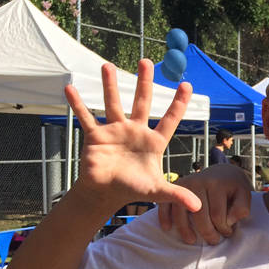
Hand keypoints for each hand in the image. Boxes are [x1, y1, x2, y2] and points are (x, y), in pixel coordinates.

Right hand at [67, 61, 201, 212]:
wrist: (106, 193)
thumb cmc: (133, 189)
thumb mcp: (158, 192)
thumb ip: (177, 195)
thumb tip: (198, 207)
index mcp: (154, 141)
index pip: (170, 119)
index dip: (178, 103)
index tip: (187, 85)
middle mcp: (135, 130)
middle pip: (142, 102)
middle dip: (145, 82)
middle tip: (146, 61)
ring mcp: (115, 130)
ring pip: (113, 103)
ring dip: (110, 85)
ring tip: (107, 65)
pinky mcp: (95, 136)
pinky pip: (85, 117)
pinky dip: (77, 103)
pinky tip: (69, 87)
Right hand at [157, 164, 252, 243]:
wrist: (222, 172)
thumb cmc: (234, 189)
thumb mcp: (244, 194)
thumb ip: (242, 207)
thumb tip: (229, 221)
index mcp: (217, 183)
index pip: (217, 214)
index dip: (224, 228)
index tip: (228, 233)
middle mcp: (199, 181)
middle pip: (199, 214)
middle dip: (207, 232)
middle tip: (213, 241)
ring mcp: (184, 183)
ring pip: (181, 212)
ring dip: (185, 230)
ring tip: (192, 241)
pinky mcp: (174, 186)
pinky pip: (165, 204)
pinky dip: (165, 217)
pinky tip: (167, 229)